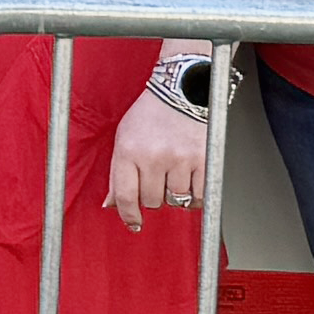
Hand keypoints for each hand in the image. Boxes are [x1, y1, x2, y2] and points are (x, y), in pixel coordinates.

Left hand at [105, 81, 212, 231]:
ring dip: (175, 195)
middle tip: (158, 179)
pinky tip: (190, 183)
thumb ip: (116, 175)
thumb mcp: (124, 139)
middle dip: (153, 196)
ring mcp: (180, 158)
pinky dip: (195, 196)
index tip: (134, 223)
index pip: (125, 196)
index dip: (129, 216)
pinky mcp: (203, 159)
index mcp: (129, 151)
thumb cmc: (150, 114)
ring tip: (174, 175)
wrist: (182, 89)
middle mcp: (153, 156)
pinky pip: (199, 196)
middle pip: (152, 202)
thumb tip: (110, 206)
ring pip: (176, 200)